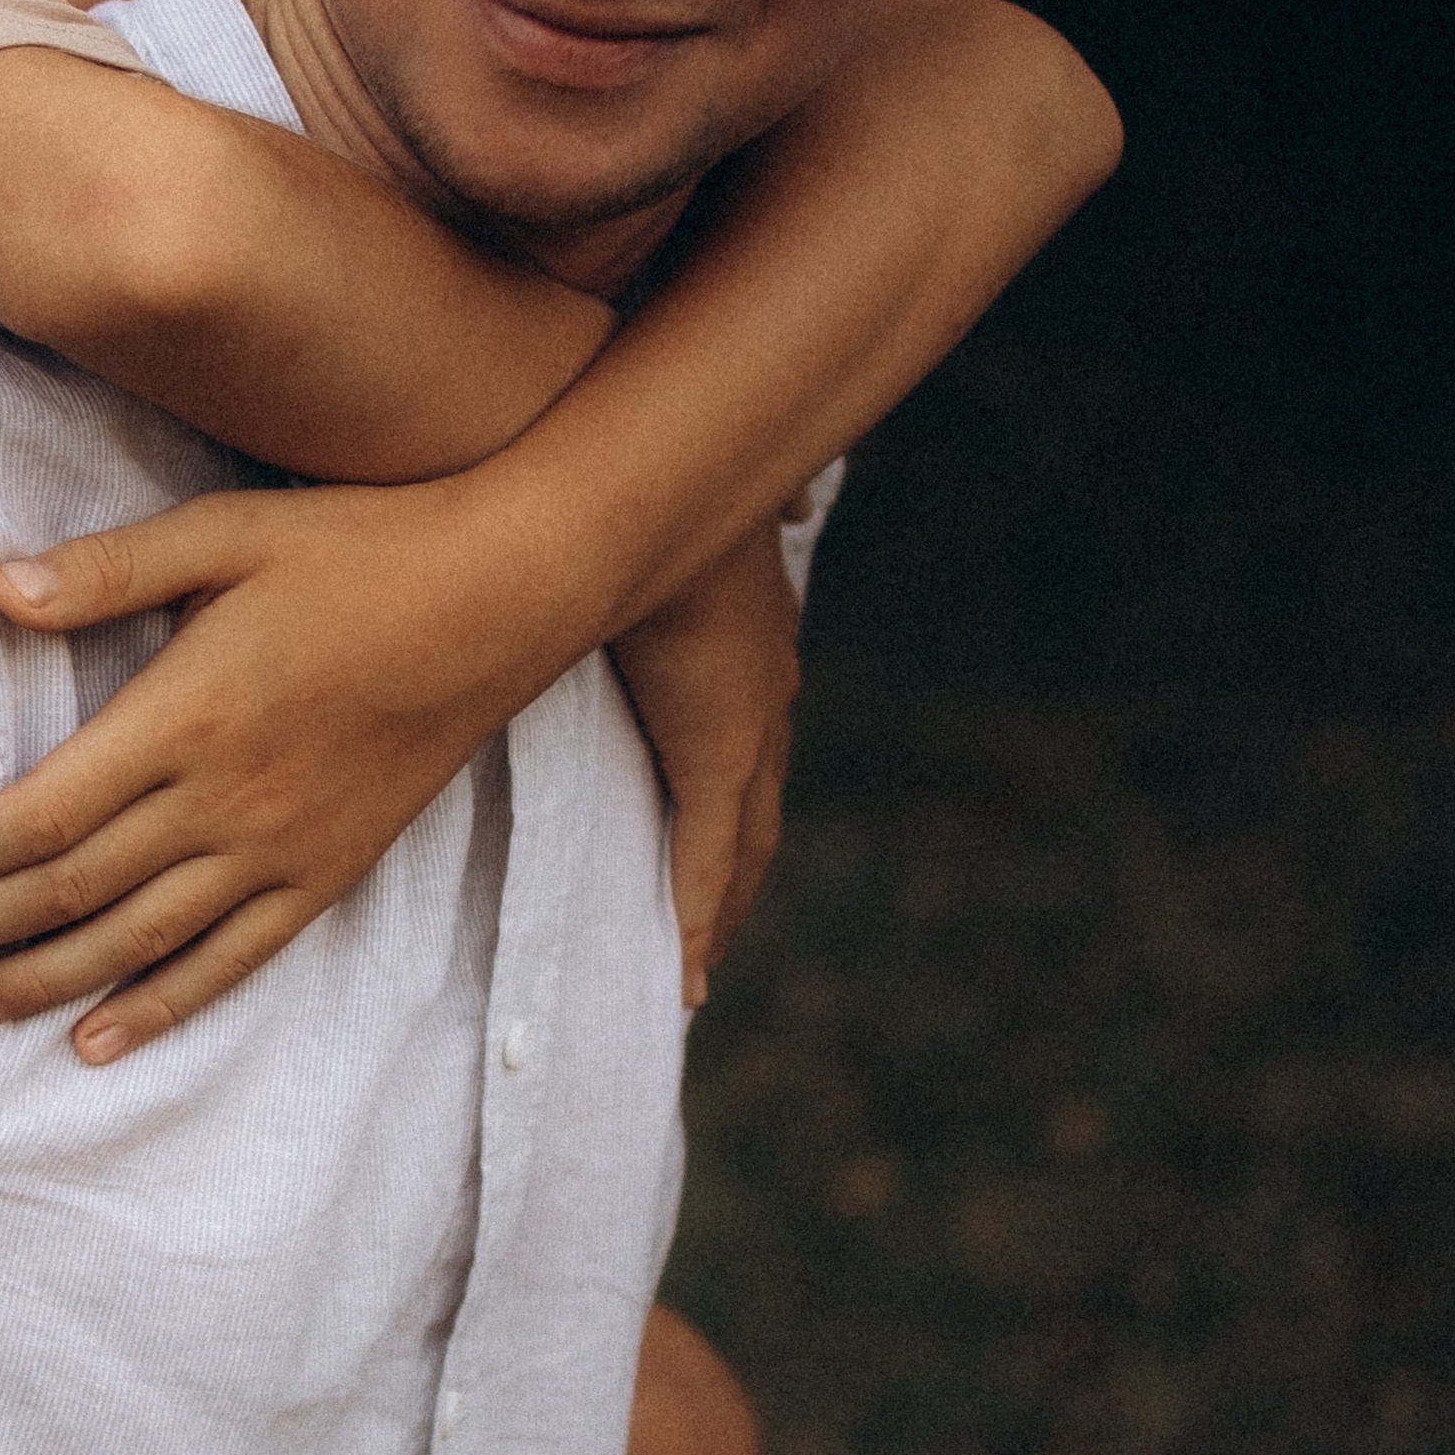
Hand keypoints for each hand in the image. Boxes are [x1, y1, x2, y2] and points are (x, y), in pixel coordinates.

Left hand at [0, 477, 601, 1062]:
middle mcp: (225, 804)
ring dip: (32, 984)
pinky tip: (93, 1042)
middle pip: (65, 895)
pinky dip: (156, 1010)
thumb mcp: (226, 532)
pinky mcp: (326, 876)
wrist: (501, 596)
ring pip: (133, 945)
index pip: (38, 820)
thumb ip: (109, 569)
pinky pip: (229, 965)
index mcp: (185, 719)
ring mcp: (279, 852)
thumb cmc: (356, 548)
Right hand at [608, 513, 799, 1008]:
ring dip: (723, 907)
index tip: (728, 853)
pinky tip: (688, 972)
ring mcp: (748, 730)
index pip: (756, 747)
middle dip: (738, 875)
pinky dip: (698, 915)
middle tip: (713, 936)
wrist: (659, 485)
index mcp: (758, 648)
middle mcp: (767, 696)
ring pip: (745, 847)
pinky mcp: (715, 751)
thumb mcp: (705, 507)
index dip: (742, 805)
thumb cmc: (662, 483)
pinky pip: (706, 855)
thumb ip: (751, 512)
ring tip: (699, 970)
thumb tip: (795, 497)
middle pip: (759, 812)